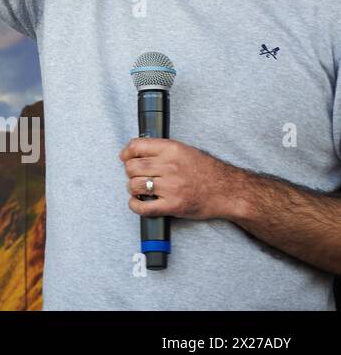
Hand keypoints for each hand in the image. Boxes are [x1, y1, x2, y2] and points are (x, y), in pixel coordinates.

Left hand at [119, 137, 241, 220]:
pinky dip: (135, 206)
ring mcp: (171, 187)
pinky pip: (143, 208)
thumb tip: (135, 151)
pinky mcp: (173, 206)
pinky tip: (138, 202)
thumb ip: (161, 149)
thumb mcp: (185, 150)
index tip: (125, 157)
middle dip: (130, 172)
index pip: (136, 146)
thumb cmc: (207, 171)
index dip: (126, 153)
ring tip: (140, 189)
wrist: (229, 191)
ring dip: (133, 188)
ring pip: (134, 185)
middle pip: (131, 167)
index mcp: (171, 149)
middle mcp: (169, 166)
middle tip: (137, 175)